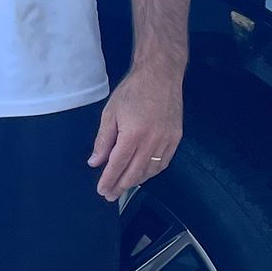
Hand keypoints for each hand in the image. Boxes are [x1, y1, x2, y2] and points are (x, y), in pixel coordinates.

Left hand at [89, 65, 182, 201]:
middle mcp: (151, 141)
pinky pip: (163, 163)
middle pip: (134, 173)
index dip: (108, 180)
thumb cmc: (134, 90)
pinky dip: (152, 172)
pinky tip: (143, 174)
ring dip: (136, 181)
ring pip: (150, 171)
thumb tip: (95, 161)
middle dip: (120, 186)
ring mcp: (166, 141)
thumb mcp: (110, 113)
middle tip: (110, 194)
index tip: (102, 189)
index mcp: (133, 134)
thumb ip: (103, 140)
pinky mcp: (175, 138)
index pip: (117, 165)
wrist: (160, 76)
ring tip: (124, 186)